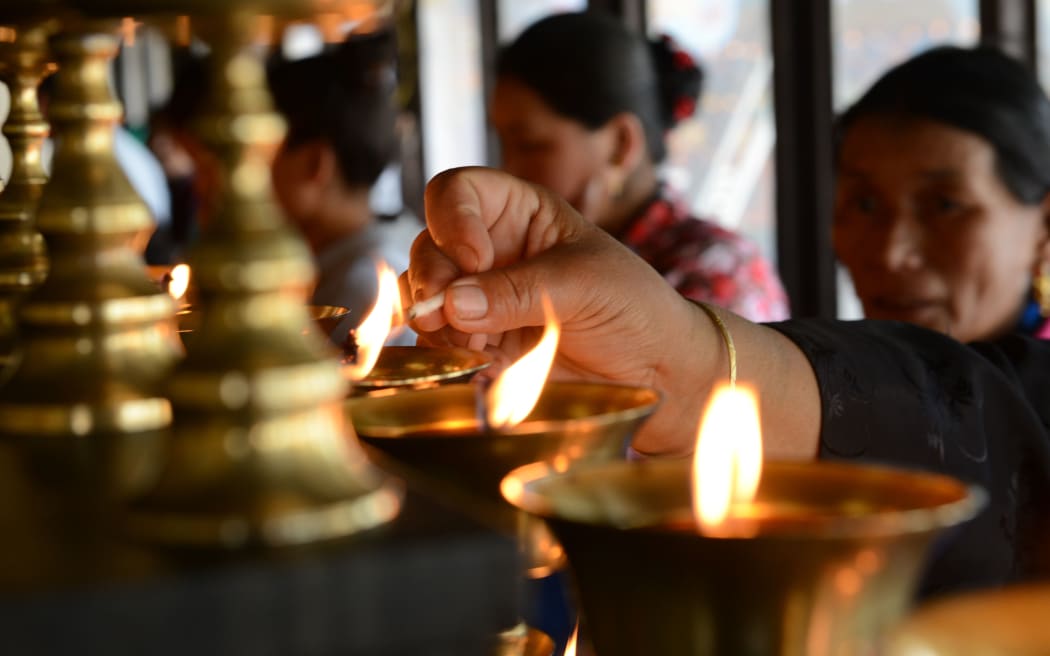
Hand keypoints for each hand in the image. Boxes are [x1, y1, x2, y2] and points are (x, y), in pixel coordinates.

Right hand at [402, 167, 716, 453]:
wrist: (656, 371)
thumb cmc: (633, 306)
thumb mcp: (583, 284)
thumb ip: (517, 291)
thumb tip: (450, 304)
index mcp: (520, 212)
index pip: (457, 192)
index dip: (452, 219)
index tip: (473, 259)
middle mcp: (491, 248)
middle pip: (430, 247)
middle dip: (434, 280)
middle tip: (452, 316)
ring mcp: (481, 298)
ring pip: (424, 296)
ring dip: (435, 321)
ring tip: (474, 345)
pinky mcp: (481, 344)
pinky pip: (438, 343)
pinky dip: (443, 353)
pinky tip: (475, 364)